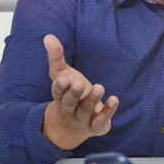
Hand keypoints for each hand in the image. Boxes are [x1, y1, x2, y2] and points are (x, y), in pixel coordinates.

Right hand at [41, 34, 118, 149]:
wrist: (74, 126)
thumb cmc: (69, 93)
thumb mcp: (61, 74)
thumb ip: (56, 56)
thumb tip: (48, 36)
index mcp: (60, 96)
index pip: (57, 92)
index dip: (60, 87)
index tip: (63, 80)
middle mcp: (69, 108)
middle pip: (70, 102)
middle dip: (74, 93)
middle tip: (79, 84)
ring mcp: (82, 118)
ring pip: (86, 110)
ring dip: (92, 99)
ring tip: (100, 87)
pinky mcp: (96, 125)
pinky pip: (101, 120)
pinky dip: (108, 111)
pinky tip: (114, 99)